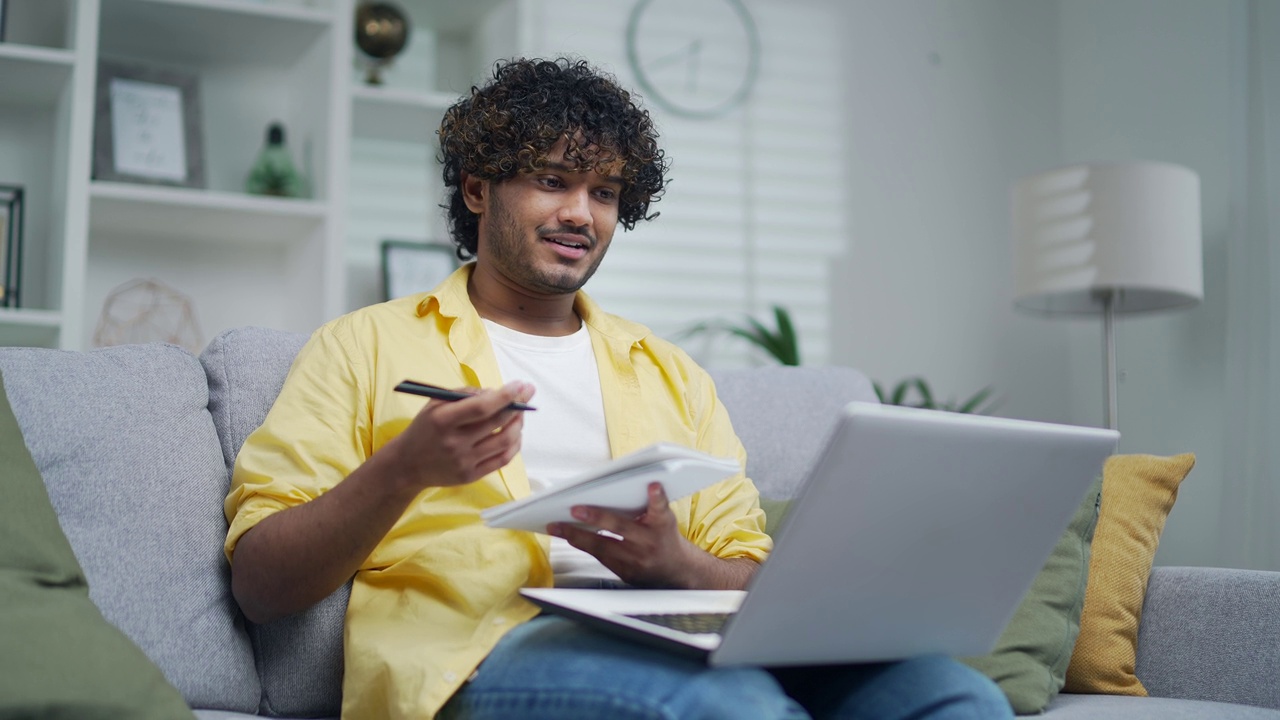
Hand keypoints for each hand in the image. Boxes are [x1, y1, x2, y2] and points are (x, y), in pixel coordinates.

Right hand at [384, 381, 535, 492]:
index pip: (481, 407)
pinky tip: (516, 434)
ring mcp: (464, 462)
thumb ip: (464, 394)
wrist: (407, 465)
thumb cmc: (425, 428)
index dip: (505, 396)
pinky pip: (502, 460)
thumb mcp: (435, 403)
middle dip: (518, 406)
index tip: (521, 385)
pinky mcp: (471, 476)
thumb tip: (495, 392)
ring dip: (519, 425)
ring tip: (520, 414)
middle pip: (497, 423)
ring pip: (505, 442)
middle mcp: (454, 443)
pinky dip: (515, 445)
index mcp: (443, 420)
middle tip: (527, 394)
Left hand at [548, 482, 704, 588]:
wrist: (676, 570)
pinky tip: (569, 537)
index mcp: (662, 524)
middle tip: (575, 509)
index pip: (661, 508)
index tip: (653, 486)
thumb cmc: (664, 537)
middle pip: (621, 528)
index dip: (657, 497)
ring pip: (603, 547)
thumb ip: (647, 506)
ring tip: (557, 527)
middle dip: (596, 517)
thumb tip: (617, 491)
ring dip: (577, 536)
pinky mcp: (627, 573)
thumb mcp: (664, 519)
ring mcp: (638, 561)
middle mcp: (650, 543)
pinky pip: (601, 558)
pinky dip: (584, 546)